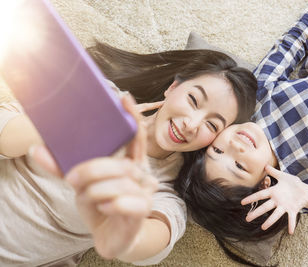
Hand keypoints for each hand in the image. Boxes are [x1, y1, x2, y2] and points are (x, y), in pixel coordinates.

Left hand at [32, 95, 162, 258]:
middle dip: (94, 170)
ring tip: (86, 197)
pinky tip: (103, 209)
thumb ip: (64, 168)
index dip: (132, 118)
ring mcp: (145, 193)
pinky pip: (126, 203)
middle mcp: (142, 175)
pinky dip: (110, 205)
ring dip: (97, 191)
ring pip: (121, 184)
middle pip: (123, 164)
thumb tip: (37, 149)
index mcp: (131, 164)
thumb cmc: (100, 205)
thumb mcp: (82, 184)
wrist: (112, 237)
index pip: (136, 138)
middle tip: (72, 179)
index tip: (124, 97)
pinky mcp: (142, 212)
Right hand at [241, 165, 307, 234]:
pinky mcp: (293, 210)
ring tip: (263, 227)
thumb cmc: (294, 184)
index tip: (242, 202)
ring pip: (276, 214)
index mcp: (274, 192)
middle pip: (265, 207)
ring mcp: (285, 206)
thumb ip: (274, 172)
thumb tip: (265, 165)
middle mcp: (277, 201)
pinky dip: (291, 225)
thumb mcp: (283, 176)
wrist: (306, 191)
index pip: (260, 195)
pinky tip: (290, 232)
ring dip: (270, 221)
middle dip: (256, 212)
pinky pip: (291, 218)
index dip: (251, 198)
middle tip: (247, 219)